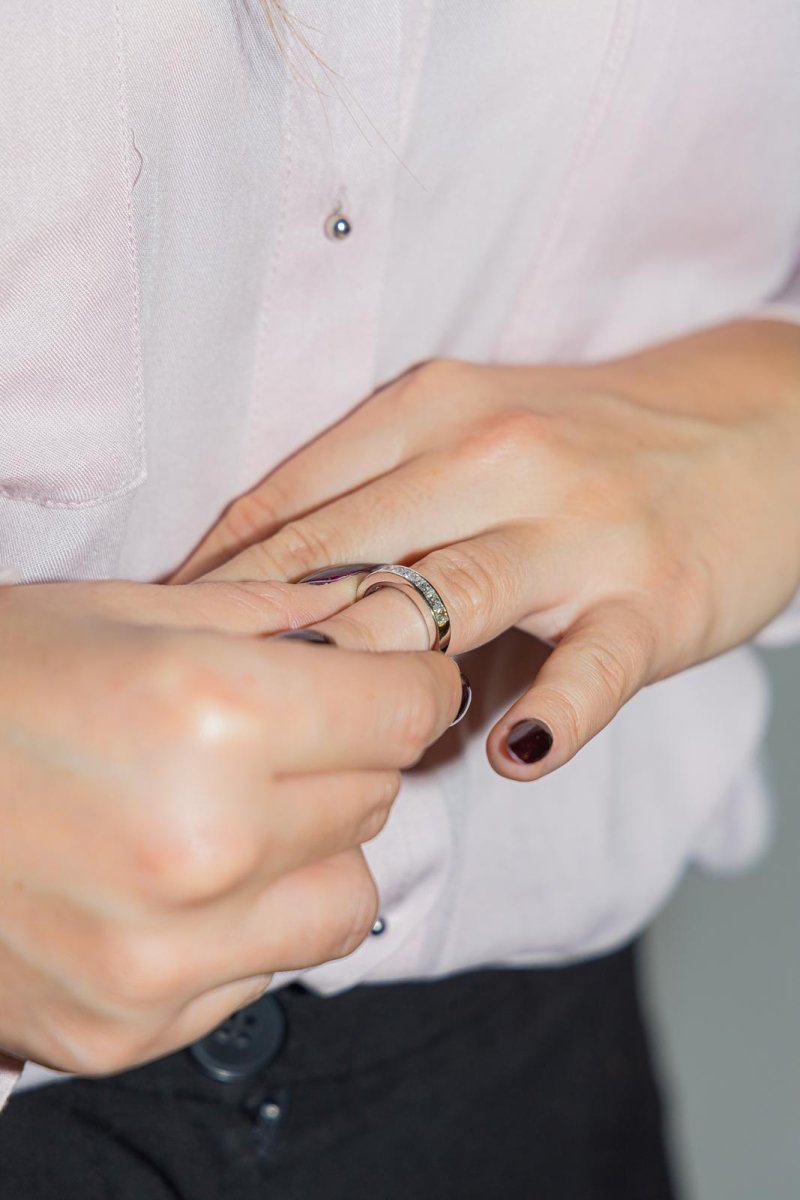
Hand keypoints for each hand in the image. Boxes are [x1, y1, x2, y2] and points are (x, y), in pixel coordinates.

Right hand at [0, 579, 461, 1072]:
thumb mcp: (121, 612)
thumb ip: (270, 614)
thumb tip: (374, 620)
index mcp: (210, 712)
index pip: (403, 709)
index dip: (408, 681)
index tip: (395, 677)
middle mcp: (203, 844)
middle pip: (377, 796)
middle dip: (348, 753)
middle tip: (280, 731)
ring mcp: (164, 952)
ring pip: (345, 895)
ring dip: (314, 847)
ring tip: (232, 811)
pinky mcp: (128, 1025)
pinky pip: (265, 969)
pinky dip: (248, 922)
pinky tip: (174, 878)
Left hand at [176, 321, 799, 779]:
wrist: (761, 429)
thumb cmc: (594, 445)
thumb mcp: (480, 433)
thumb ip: (384, 504)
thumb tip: (273, 614)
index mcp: (436, 409)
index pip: (293, 499)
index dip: (215, 578)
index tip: (163, 640)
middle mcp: (499, 454)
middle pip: (349, 550)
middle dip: (264, 635)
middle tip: (194, 710)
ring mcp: (579, 526)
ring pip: (448, 599)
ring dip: (371, 672)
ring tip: (314, 737)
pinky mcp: (654, 597)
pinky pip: (589, 667)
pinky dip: (549, 712)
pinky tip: (510, 753)